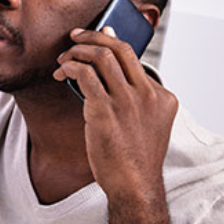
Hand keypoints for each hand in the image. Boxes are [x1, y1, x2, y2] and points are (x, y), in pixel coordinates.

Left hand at [52, 27, 178, 199]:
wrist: (135, 186)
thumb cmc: (134, 158)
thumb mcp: (148, 124)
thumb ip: (136, 99)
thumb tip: (110, 73)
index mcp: (163, 97)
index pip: (134, 59)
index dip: (110, 44)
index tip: (97, 38)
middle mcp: (148, 95)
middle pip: (120, 50)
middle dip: (93, 36)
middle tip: (75, 37)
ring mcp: (128, 102)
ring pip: (101, 57)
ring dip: (77, 52)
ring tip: (63, 58)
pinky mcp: (105, 111)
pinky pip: (84, 75)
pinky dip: (70, 67)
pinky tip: (61, 72)